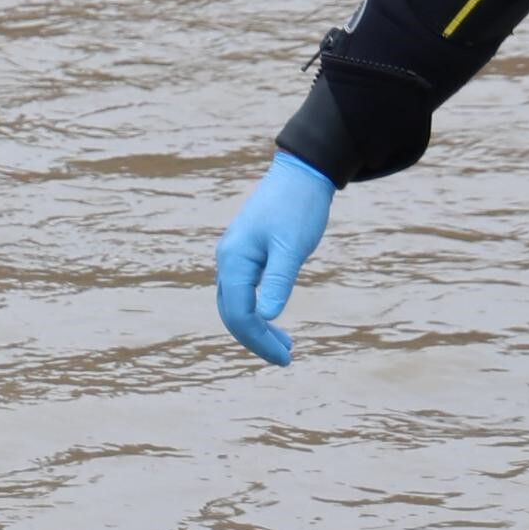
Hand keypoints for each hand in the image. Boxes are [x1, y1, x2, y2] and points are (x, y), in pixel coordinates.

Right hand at [212, 153, 335, 366]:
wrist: (301, 173)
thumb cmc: (299, 206)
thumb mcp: (293, 246)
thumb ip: (279, 280)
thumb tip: (268, 316)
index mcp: (234, 260)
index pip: (238, 314)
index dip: (259, 340)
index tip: (285, 357)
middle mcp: (227, 260)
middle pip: (232, 313)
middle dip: (257, 339)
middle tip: (287, 357)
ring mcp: (233, 257)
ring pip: (235, 304)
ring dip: (257, 327)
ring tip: (285, 344)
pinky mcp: (245, 254)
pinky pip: (242, 291)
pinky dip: (257, 310)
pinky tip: (275, 317)